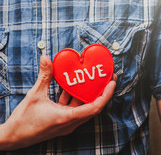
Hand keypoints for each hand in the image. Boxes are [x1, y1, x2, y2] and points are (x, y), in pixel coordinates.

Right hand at [0, 55, 115, 150]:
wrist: (14, 137)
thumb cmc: (24, 120)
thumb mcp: (35, 94)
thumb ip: (44, 76)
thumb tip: (46, 58)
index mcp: (66, 117)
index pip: (94, 107)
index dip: (105, 95)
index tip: (112, 82)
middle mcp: (70, 123)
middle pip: (93, 107)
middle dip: (101, 92)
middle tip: (106, 78)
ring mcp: (66, 124)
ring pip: (83, 109)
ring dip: (88, 95)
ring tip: (90, 80)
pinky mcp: (62, 123)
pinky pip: (74, 110)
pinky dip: (75, 99)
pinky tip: (70, 88)